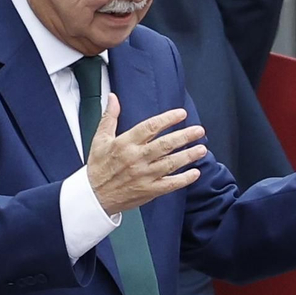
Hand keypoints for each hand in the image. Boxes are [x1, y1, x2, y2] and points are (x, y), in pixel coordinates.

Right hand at [86, 93, 206, 214]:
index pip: (150, 127)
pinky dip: (184, 179)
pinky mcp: (149, 190)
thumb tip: (113, 97)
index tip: (181, 114)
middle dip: (184, 136)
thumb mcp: (100, 139)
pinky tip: (195, 172)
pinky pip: (170, 184)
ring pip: (171, 163)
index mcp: (125, 143)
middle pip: (165, 144)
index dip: (168, 119)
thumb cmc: (98, 167)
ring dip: (188, 156)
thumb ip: (109, 117)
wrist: (94, 196)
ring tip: (202, 149)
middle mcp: (137, 158)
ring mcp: (144, 175)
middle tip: (199, 130)